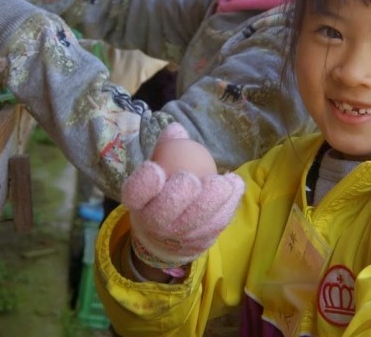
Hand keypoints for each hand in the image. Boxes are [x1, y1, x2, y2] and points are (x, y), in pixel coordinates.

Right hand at [121, 124, 244, 271]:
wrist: (166, 238)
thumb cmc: (161, 194)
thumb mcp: (158, 171)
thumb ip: (166, 148)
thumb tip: (177, 129)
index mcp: (138, 202)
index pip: (136, 193)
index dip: (144, 183)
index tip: (156, 169)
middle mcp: (155, 222)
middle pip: (164, 211)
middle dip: (180, 195)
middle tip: (192, 179)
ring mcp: (179, 236)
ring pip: (196, 220)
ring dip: (212, 200)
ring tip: (223, 183)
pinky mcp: (202, 241)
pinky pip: (218, 222)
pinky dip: (229, 203)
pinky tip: (235, 185)